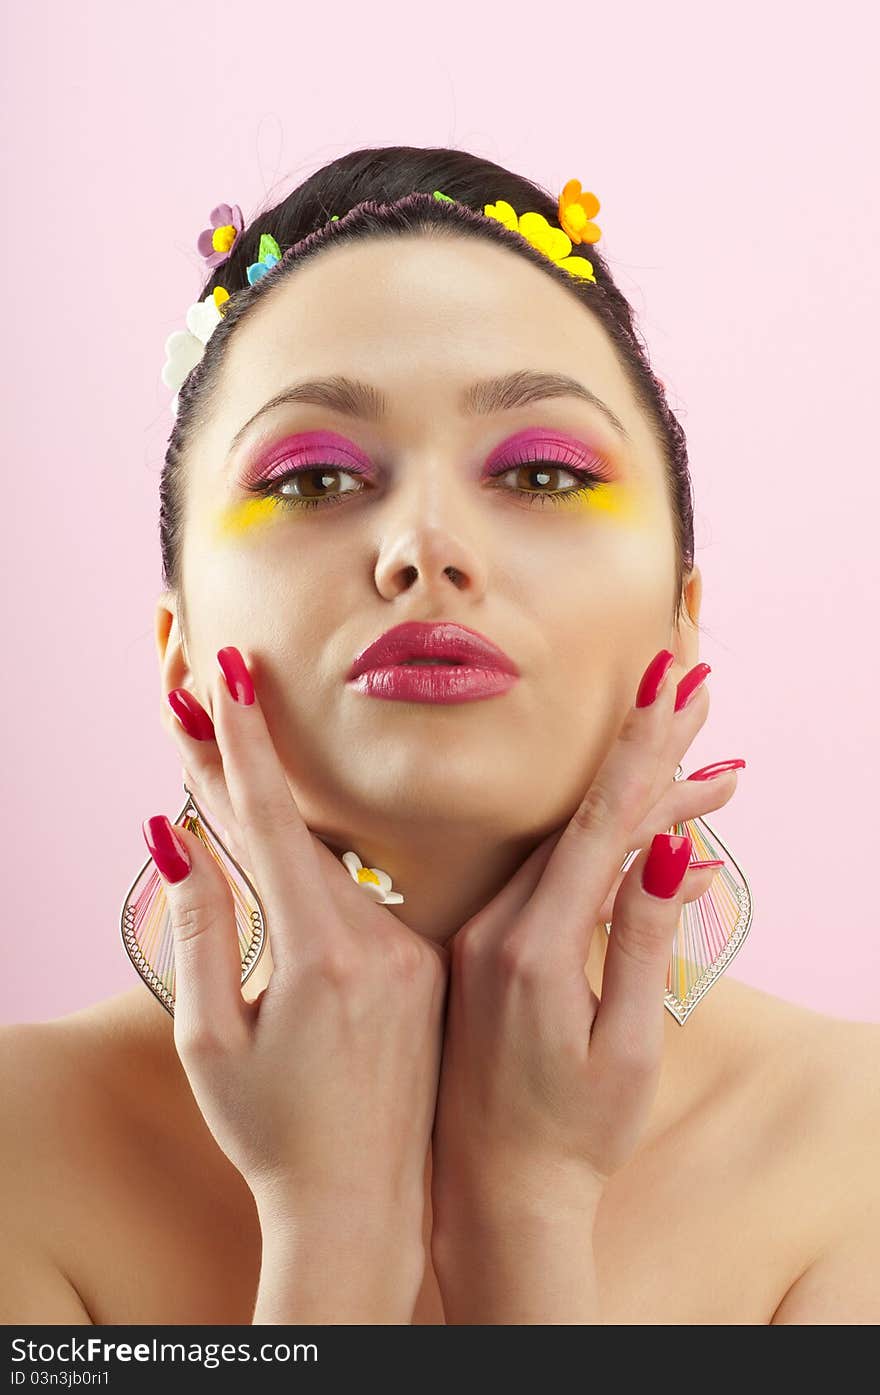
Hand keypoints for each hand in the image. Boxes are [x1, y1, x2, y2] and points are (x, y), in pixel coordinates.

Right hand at [146, 646, 448, 1245]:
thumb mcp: (212, 1040)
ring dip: (286, 824)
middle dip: (248, 766)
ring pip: (337, 867)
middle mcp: (379, 942)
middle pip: (301, 832)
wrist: (368, 1207)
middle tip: (212, 692)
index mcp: (322, 954)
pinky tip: (292, 850)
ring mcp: (413, 954)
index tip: (223, 677)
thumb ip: (201, 930)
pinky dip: (322, 876)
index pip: (271, 824)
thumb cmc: (273, 1133)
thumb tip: (174, 837)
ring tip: (236, 761)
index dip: (239, 747)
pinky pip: (366, 901)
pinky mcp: (429, 969)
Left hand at [429, 649, 739, 1235]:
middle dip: (647, 756)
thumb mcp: (624, 1050)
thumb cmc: (569, 1137)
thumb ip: (645, 943)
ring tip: (699, 764)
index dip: (643, 751)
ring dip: (628, 800)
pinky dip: (595, 848)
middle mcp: (499, 928)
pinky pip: (543, 876)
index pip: (597, 824)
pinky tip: (639, 832)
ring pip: (563, 843)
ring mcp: (484, 935)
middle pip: (582, 818)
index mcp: (532, 948)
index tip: (674, 686)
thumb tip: (675, 849)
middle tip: (696, 692)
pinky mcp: (482, 949)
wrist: (489, 1194)